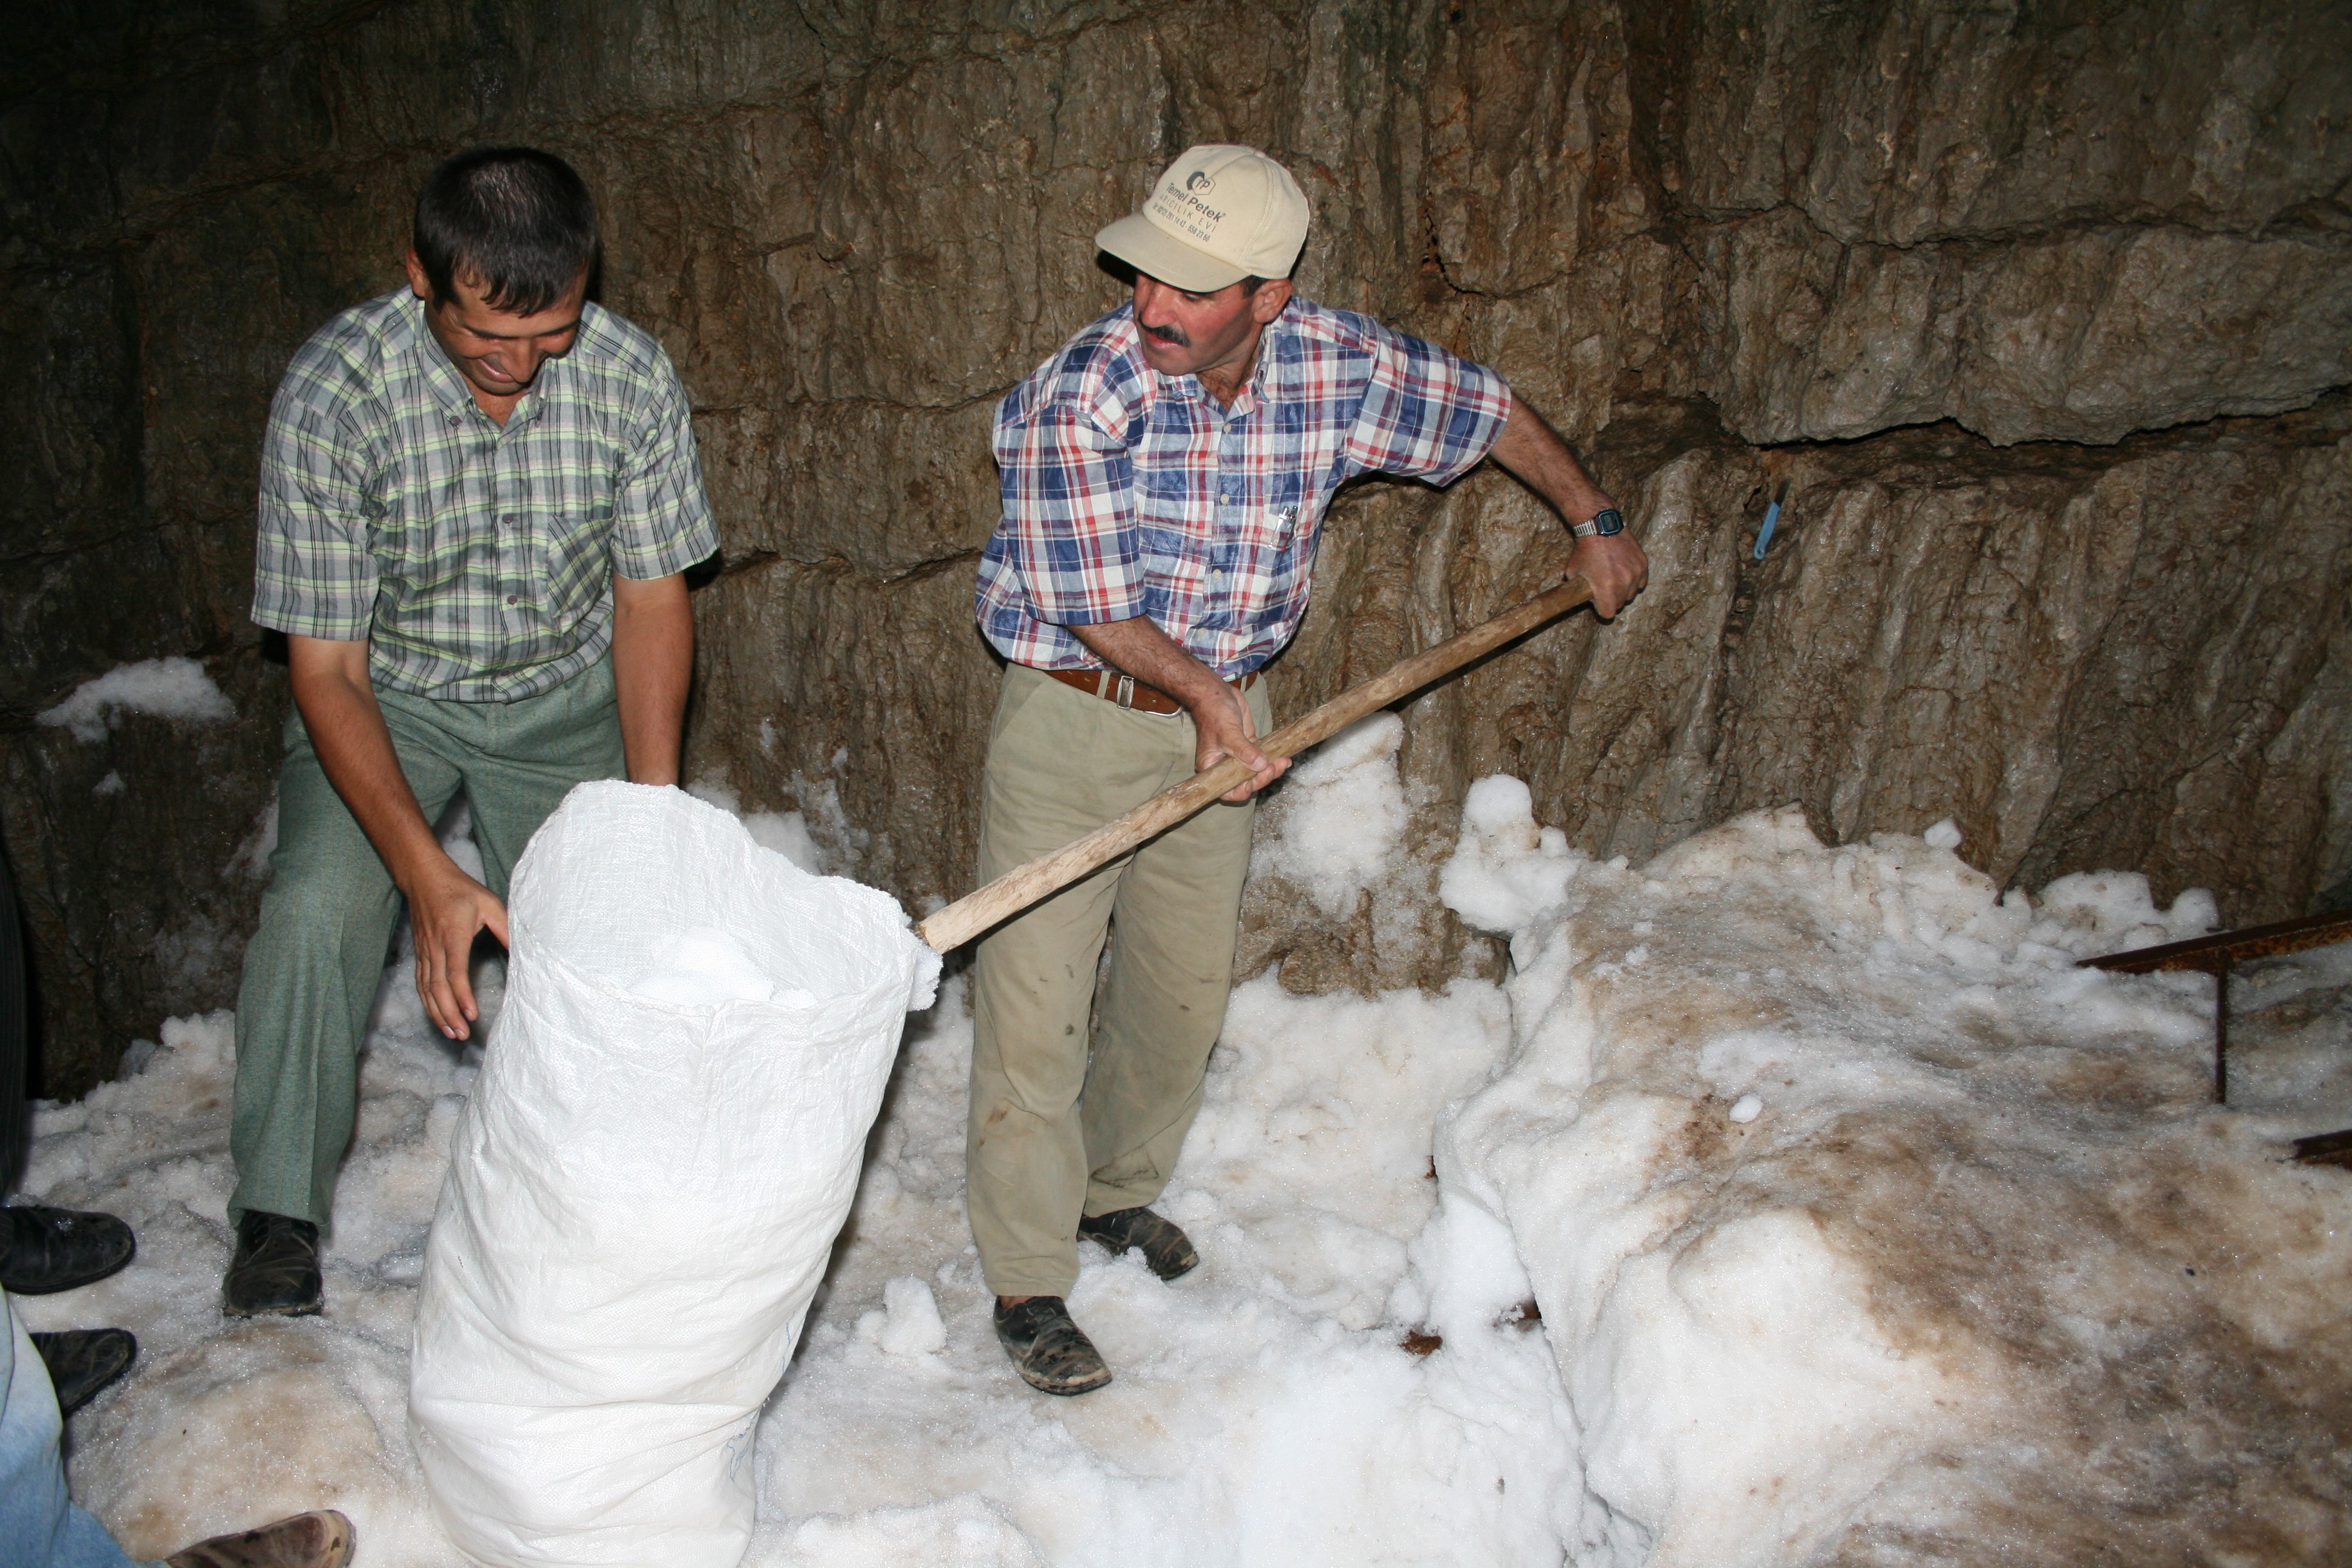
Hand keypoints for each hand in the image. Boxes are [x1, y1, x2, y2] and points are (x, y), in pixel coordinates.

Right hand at [402, 854, 509, 1040]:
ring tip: (451, 1033)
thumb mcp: (489, 903)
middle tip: (462, 1034)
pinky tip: (437, 1016)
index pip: (454, 971)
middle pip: (437, 987)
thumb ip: (505, 928)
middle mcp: (435, 946)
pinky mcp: (419, 953)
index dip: (462, 995)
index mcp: (453, 934)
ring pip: (426, 989)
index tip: (471, 1013)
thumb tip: (521, 951)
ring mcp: (424, 951)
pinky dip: (427, 1003)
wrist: (424, 877)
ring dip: (437, 1013)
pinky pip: (420, 983)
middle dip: (449, 1014)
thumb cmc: (460, 889)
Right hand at [1192, 683, 1287, 801]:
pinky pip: (1262, 758)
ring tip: (1283, 762)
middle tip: (1273, 767)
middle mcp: (1224, 766)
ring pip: (1257, 771)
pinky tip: (1284, 758)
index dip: (1242, 790)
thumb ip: (1244, 751)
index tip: (1254, 781)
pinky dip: (1273, 759)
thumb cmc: (1214, 713)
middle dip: (1262, 778)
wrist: (1216, 693)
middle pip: (1246, 782)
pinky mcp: (1249, 747)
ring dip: (1271, 770)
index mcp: (1212, 768)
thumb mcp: (1228, 733)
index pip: (1228, 790)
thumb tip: (1260, 765)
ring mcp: (1238, 757)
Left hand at [1568, 530, 1648, 617]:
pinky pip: (1641, 582)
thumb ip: (1581, 590)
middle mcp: (1624, 582)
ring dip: (1624, 590)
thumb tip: (1586, 599)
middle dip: (1612, 599)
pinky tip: (1624, 572)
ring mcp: (1635, 573)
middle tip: (1604, 587)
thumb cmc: (1584, 550)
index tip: (1599, 602)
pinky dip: (1634, 580)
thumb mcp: (1573, 573)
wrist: (1599, 526)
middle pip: (1620, 604)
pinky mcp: (1643, 564)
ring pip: (1632, 594)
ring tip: (1614, 577)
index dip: (1602, 609)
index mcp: (1606, 588)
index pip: (1608, 614)